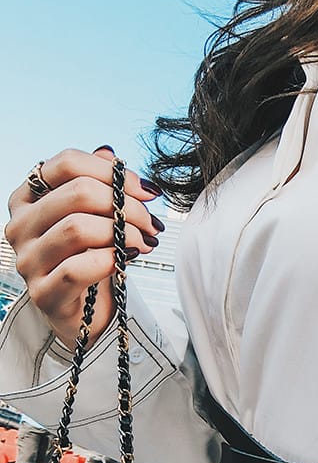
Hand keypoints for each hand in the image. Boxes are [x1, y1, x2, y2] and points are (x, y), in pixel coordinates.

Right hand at [5, 146, 164, 347]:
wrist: (88, 310)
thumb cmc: (92, 255)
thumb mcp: (96, 215)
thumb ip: (98, 182)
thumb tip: (109, 152)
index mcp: (29, 197)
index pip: (67, 163)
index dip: (114, 173)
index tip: (148, 192)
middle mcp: (20, 225)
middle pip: (78, 193)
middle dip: (127, 205)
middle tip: (152, 224)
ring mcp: (27, 260)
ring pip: (78, 228)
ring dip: (124, 233)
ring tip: (146, 243)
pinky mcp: (42, 293)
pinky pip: (76, 268)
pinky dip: (110, 260)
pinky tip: (128, 260)